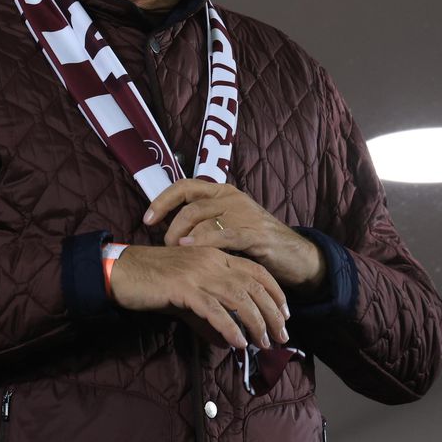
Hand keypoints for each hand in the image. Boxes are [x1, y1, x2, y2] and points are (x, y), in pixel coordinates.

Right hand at [109, 244, 290, 349]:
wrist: (121, 271)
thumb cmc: (152, 281)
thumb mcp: (187, 291)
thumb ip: (209, 309)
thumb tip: (228, 336)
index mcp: (214, 254)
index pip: (255, 270)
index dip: (275, 292)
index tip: (285, 314)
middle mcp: (210, 260)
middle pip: (253, 285)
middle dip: (272, 313)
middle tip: (282, 336)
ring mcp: (197, 272)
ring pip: (239, 298)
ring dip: (256, 323)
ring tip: (264, 343)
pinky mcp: (183, 288)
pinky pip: (213, 309)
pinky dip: (229, 327)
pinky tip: (237, 342)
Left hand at [144, 179, 326, 292]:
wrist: (294, 255)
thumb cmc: (255, 242)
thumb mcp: (227, 225)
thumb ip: (203, 222)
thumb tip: (169, 232)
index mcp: (222, 192)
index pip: (184, 187)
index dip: (162, 201)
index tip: (147, 219)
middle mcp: (231, 197)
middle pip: (189, 206)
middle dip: (171, 228)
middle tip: (167, 247)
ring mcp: (243, 213)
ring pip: (201, 219)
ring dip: (183, 238)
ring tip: (179, 254)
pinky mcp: (254, 232)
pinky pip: (222, 234)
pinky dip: (202, 240)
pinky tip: (189, 249)